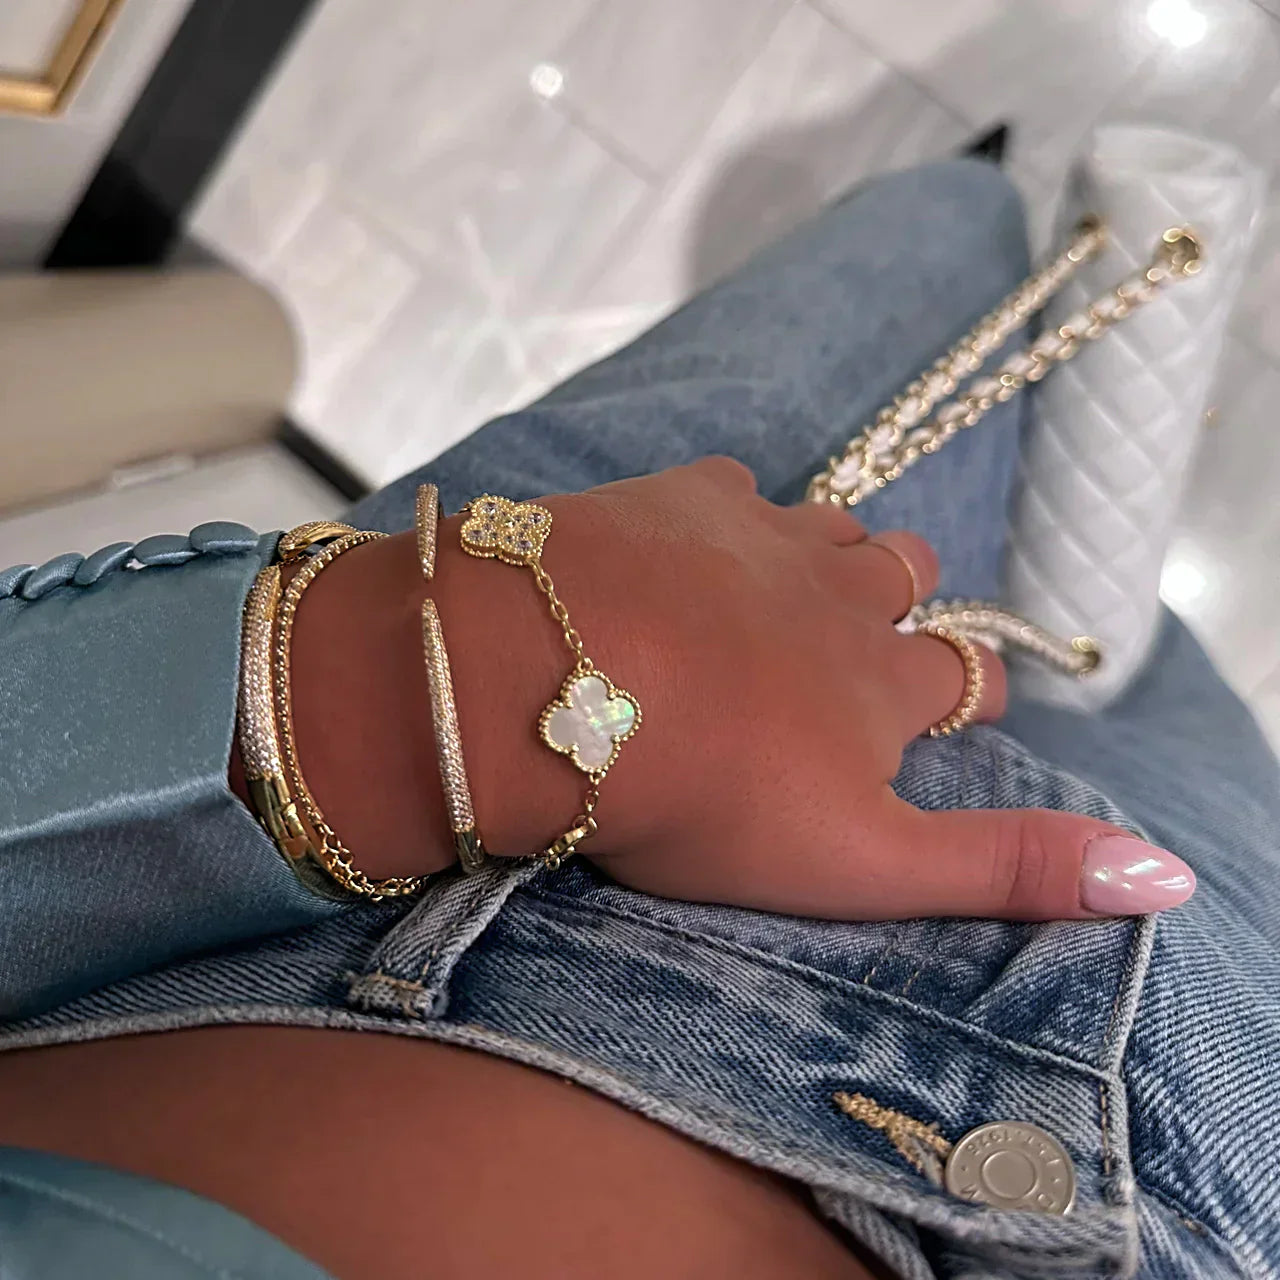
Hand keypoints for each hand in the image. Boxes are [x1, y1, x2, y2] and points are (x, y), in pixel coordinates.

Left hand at [284, 458, 1194, 920]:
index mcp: (887, 681)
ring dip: (831, 557)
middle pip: (909, 580)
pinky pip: (738, 487)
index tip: (942, 711)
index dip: (962, 692)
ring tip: (788, 597)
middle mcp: (844, 593)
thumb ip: (1008, 866)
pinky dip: (735, 515)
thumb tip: (1167, 877)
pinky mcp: (682, 496)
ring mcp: (763, 533)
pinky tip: (699, 547)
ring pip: (836, 526)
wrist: (550, 686)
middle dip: (899, 610)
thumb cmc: (703, 794)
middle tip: (852, 649)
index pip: (965, 674)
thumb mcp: (864, 861)